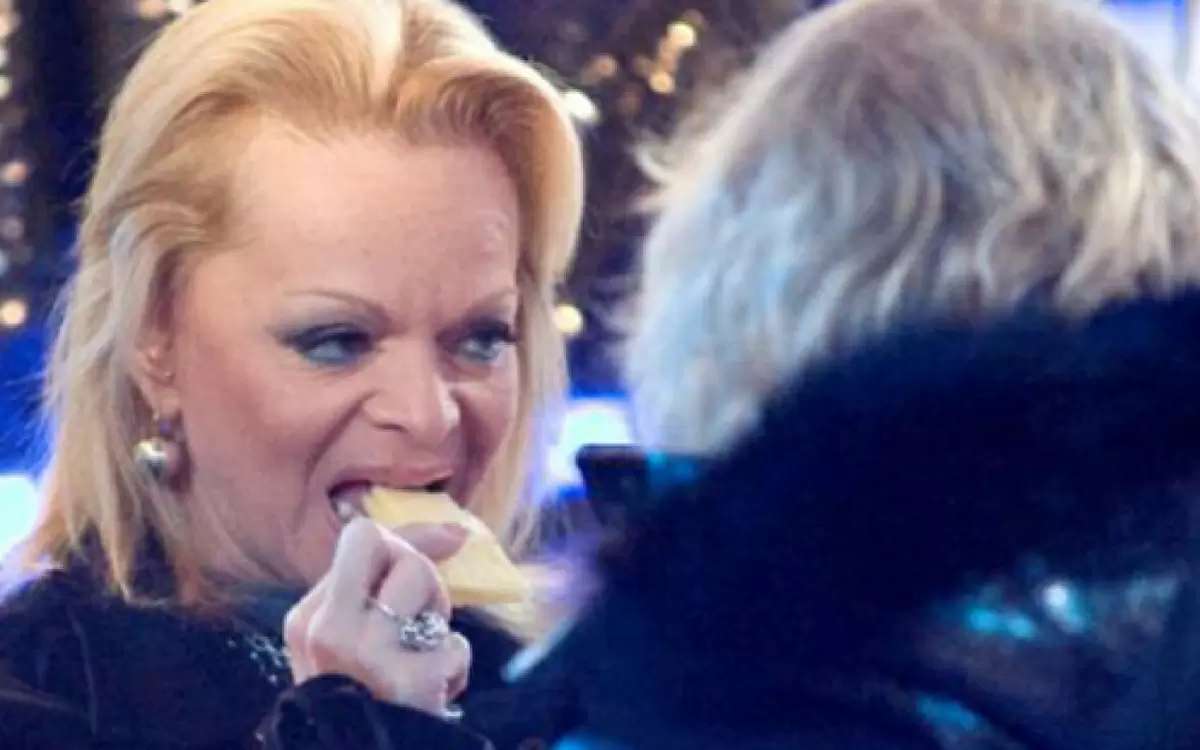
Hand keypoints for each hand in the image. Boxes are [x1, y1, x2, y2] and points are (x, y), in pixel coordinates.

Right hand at [284, 518, 472, 713]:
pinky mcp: (409, 682)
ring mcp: (368, 655)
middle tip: (420, 616)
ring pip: (427, 586)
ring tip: (424, 655)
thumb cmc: (357, 696)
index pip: (362, 536)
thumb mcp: (342, 640)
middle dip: (423, 571)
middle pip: (397, 550)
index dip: (406, 542)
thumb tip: (454, 530)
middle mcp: (330, 629)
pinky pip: (456, 644)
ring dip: (439, 621)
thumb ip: (374, 586)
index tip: (425, 561)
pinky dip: (455, 667)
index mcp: (307, 617)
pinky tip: (434, 692)